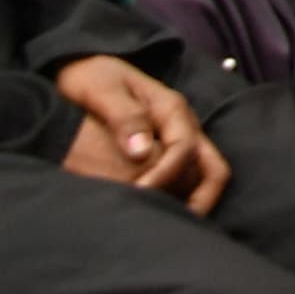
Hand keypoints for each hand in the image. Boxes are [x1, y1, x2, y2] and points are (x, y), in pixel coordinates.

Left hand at [52, 55, 230, 213]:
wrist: (82, 64)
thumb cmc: (90, 76)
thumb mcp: (103, 90)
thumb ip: (124, 117)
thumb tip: (141, 152)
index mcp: (171, 108)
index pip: (183, 149)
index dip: (164, 176)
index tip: (137, 195)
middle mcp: (183, 125)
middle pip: (212, 167)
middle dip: (200, 201)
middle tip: (173, 228)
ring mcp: (178, 138)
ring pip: (205, 175)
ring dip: (193, 203)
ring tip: (167, 229)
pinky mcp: (166, 149)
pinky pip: (187, 178)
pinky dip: (181, 200)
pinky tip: (157, 217)